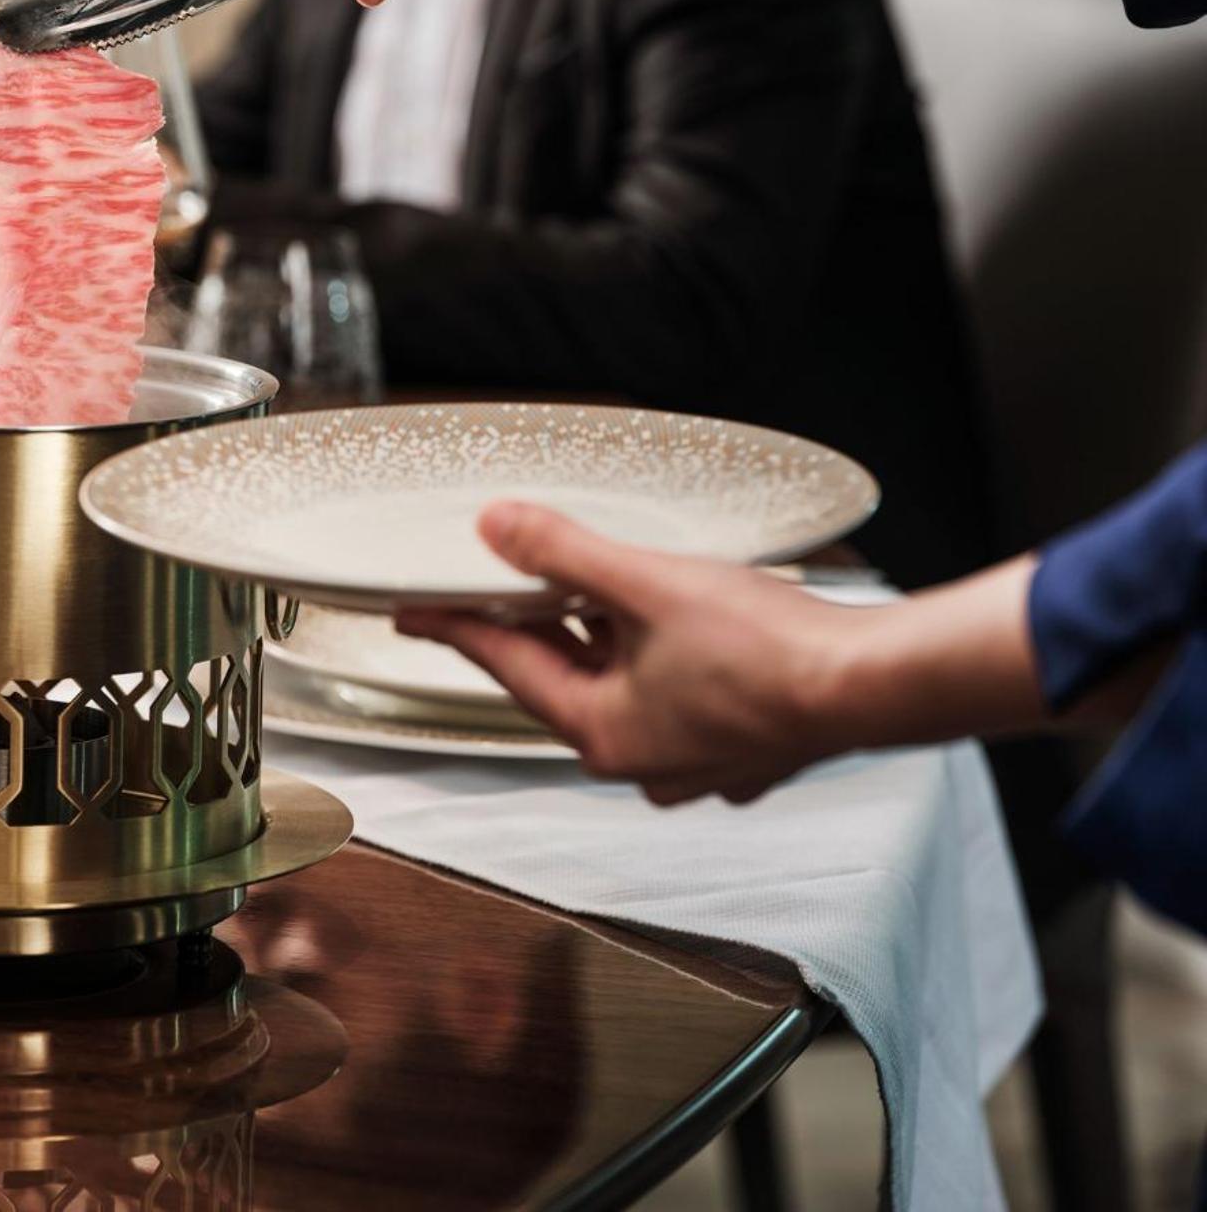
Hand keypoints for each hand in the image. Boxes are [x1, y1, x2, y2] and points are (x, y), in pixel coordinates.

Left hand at [397, 502, 1046, 804]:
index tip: (414, 613)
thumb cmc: (770, 651)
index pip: (505, 665)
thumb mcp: (647, 585)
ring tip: (595, 588)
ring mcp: (694, 762)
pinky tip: (676, 623)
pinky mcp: (740, 746)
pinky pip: (673, 697)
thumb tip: (497, 528)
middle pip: (563, 679)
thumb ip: (564, 555)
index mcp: (603, 731)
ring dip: (603, 640)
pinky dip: (658, 658)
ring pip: (621, 689)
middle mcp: (642, 762)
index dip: (456, 628)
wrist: (874, 686)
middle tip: (500, 585)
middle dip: (536, 627)